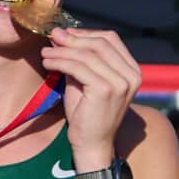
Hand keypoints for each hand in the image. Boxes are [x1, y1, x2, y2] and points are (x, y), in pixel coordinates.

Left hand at [39, 25, 139, 170]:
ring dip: (62, 50)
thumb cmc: (88, 115)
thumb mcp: (87, 81)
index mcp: (132, 70)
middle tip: (52, 37)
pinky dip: (59, 62)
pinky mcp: (105, 90)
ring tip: (45, 53)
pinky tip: (47, 63)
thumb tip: (61, 35)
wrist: (92, 145)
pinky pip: (77, 67)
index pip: (110, 39)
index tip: (64, 34)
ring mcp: (120, 82)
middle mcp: (131, 74)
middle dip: (72, 38)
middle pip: (100, 43)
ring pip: (86, 54)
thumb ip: (81, 60)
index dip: (86, 33)